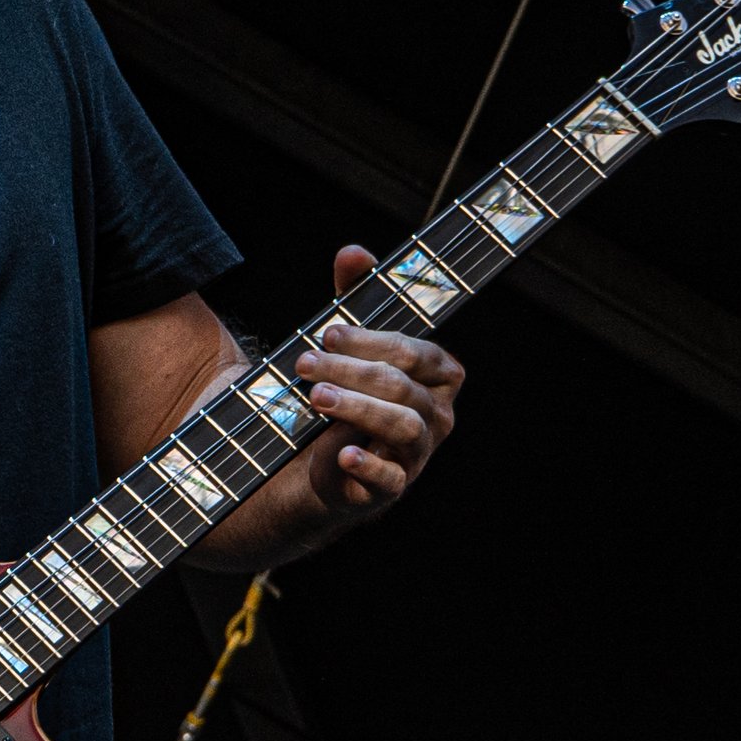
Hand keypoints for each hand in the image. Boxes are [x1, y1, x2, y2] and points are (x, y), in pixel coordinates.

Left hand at [290, 245, 464, 518]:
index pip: (416, 352)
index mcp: (435, 375)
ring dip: (358, 408)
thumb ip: (354, 296)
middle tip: (305, 361)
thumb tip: (353, 252)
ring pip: (403, 426)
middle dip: (353, 369)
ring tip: (315, 397)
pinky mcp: (389, 488)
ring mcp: (416, 454)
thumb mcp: (345, 342)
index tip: (327, 330)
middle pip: (404, 386)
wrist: (310, 460)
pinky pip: (391, 480)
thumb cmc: (342, 390)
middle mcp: (435, 415)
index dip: (372, 339)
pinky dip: (370, 465)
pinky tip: (344, 454)